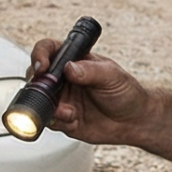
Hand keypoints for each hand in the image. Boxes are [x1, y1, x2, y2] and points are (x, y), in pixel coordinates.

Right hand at [24, 41, 153, 145]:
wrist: (134, 121)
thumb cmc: (126, 92)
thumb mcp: (112, 75)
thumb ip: (90, 71)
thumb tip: (70, 68)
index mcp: (73, 60)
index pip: (48, 50)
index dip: (40, 55)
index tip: (42, 66)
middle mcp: (64, 79)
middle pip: (37, 76)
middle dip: (37, 84)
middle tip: (48, 91)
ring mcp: (62, 99)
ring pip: (40, 100)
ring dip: (48, 106)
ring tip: (66, 111)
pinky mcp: (64, 119)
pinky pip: (50, 120)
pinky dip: (58, 121)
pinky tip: (72, 120)